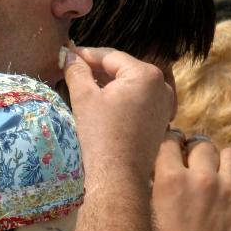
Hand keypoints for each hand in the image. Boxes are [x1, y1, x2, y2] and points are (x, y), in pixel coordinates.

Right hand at [62, 46, 174, 181]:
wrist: (117, 177)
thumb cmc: (101, 136)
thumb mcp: (84, 97)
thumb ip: (76, 70)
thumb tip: (67, 54)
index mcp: (146, 74)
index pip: (110, 56)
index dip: (86, 54)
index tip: (67, 54)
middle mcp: (161, 86)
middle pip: (123, 69)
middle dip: (97, 69)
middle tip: (73, 69)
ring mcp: (164, 105)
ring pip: (130, 86)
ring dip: (108, 84)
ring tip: (83, 85)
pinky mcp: (159, 122)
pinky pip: (138, 102)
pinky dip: (120, 99)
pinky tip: (102, 103)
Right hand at [152, 133, 230, 230]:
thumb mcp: (147, 214)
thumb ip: (153, 184)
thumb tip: (156, 166)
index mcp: (170, 180)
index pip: (171, 139)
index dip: (170, 144)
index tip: (170, 151)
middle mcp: (202, 180)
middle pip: (202, 144)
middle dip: (196, 150)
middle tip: (191, 164)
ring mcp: (228, 192)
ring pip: (230, 154)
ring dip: (221, 162)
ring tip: (214, 176)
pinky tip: (229, 198)